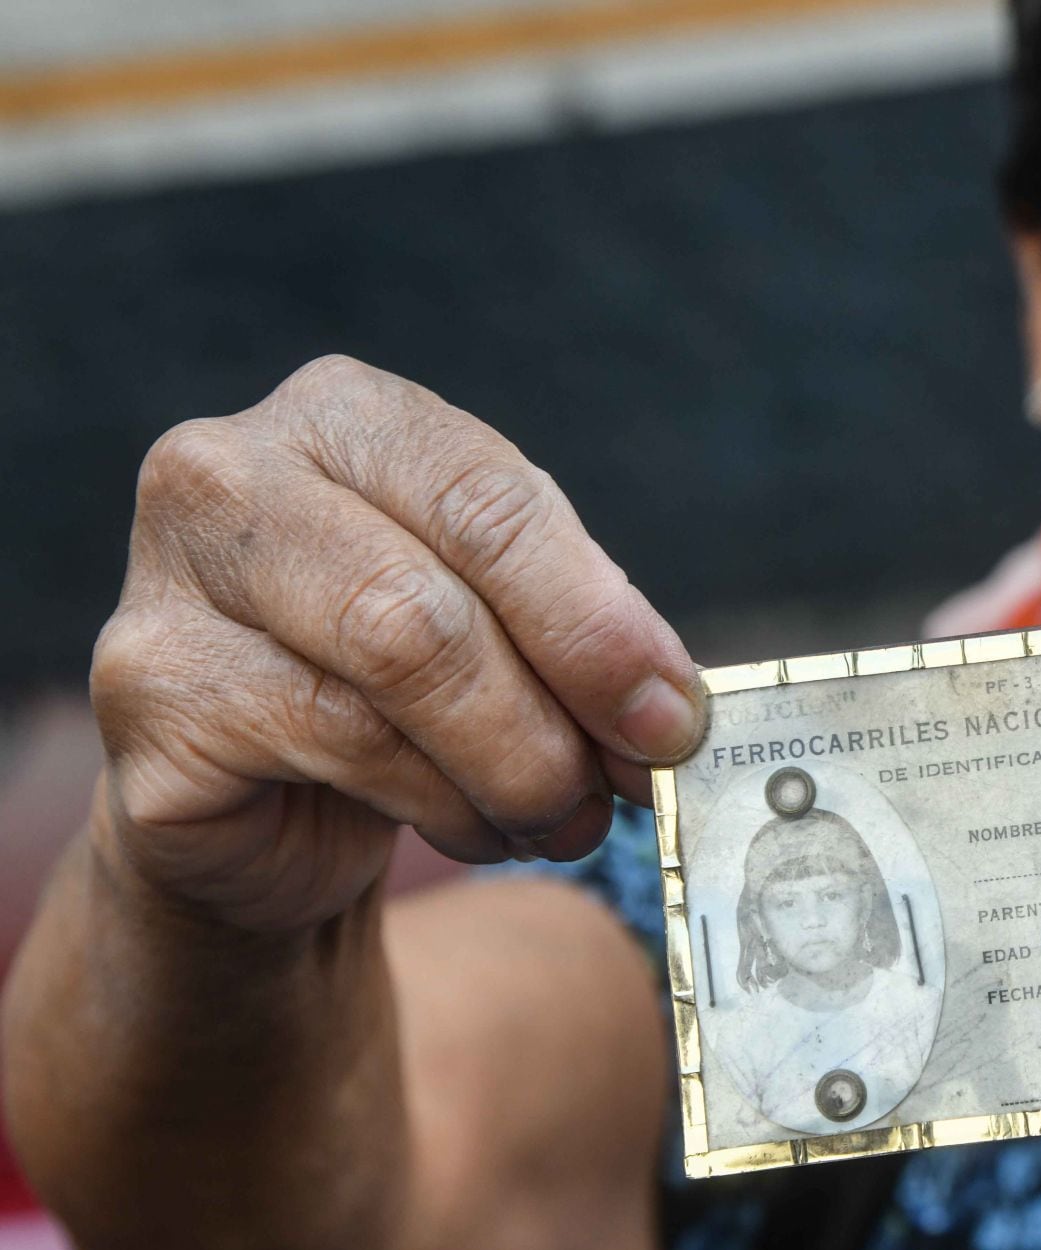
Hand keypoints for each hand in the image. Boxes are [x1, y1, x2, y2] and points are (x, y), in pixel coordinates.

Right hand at [91, 355, 704, 931]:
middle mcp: (229, 474)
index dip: (597, 620)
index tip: (674, 716)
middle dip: (558, 711)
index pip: (489, 498)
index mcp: (341, 414)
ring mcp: (166, 588)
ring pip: (390, 679)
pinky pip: (334, 757)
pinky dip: (441, 809)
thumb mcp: (505, 620)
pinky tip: (475, 827)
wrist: (263, 799)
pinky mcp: (150, 705)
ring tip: (563, 815)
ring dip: (513, 773)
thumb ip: (579, 632)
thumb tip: (668, 710)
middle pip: (432, 600)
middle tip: (631, 782)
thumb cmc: (403, 682)